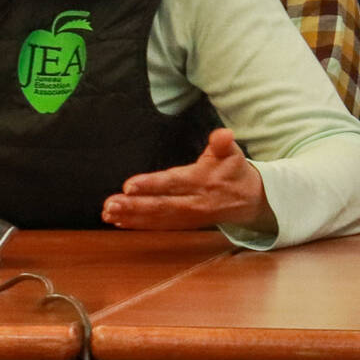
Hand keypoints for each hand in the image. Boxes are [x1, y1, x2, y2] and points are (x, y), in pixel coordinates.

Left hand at [102, 128, 267, 230]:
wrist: (251, 200)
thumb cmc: (235, 171)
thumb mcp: (233, 153)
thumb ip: (224, 143)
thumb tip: (224, 134)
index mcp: (201, 181)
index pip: (172, 183)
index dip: (151, 185)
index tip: (128, 185)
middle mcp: (193, 202)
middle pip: (160, 206)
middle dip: (133, 206)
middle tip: (110, 205)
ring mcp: (188, 216)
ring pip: (157, 219)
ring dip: (131, 217)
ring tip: (108, 214)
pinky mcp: (184, 223)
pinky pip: (159, 226)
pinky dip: (139, 225)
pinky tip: (119, 222)